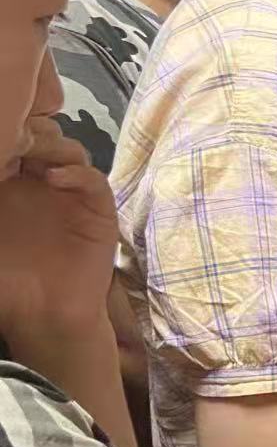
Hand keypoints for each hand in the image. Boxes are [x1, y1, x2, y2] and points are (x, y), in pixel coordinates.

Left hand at [0, 118, 117, 342]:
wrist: (43, 316)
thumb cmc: (6, 282)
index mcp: (8, 183)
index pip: (12, 139)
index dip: (7, 130)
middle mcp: (39, 182)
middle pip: (40, 134)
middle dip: (26, 130)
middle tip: (10, 137)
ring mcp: (71, 194)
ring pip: (68, 149)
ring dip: (50, 146)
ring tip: (28, 153)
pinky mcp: (97, 210)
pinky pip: (93, 180)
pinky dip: (77, 173)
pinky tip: (53, 179)